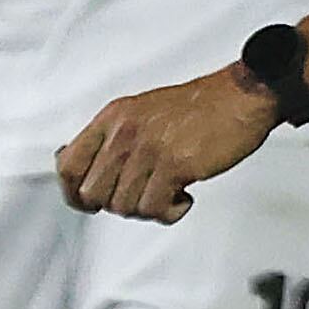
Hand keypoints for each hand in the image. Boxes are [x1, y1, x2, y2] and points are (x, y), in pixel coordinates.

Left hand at [57, 66, 281, 224]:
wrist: (239, 97)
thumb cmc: (196, 108)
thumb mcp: (139, 112)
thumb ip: (112, 139)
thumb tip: (86, 173)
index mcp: (112, 118)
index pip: (68, 165)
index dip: (73, 193)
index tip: (87, 203)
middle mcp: (124, 132)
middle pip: (94, 194)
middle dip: (118, 204)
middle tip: (143, 194)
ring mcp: (148, 149)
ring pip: (124, 207)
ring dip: (148, 208)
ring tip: (167, 192)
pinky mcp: (174, 165)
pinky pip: (154, 209)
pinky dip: (169, 211)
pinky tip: (182, 195)